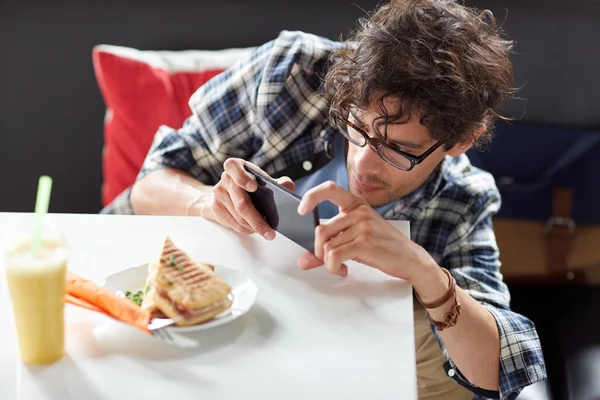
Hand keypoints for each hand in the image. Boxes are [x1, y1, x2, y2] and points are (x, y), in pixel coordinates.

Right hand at [203, 158, 294, 238]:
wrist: (228, 191)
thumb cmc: (250, 183)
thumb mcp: (263, 179)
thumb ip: (278, 182)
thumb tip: (287, 185)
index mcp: (236, 166)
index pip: (233, 167)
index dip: (242, 177)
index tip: (253, 187)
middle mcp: (225, 178)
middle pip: (241, 203)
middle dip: (257, 220)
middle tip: (270, 232)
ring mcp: (219, 194)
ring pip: (238, 217)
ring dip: (254, 227)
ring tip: (266, 231)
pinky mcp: (216, 208)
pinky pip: (233, 224)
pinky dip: (246, 229)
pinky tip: (254, 229)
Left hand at [296, 181, 429, 279]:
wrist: (411, 259)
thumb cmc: (384, 246)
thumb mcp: (357, 239)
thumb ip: (329, 246)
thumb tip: (303, 261)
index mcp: (356, 204)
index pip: (329, 189)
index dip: (311, 196)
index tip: (301, 210)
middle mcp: (359, 211)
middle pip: (321, 230)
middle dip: (318, 251)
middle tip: (327, 259)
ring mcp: (363, 226)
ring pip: (326, 246)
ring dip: (327, 263)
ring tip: (338, 267)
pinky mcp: (365, 243)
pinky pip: (334, 256)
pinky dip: (333, 267)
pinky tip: (343, 269)